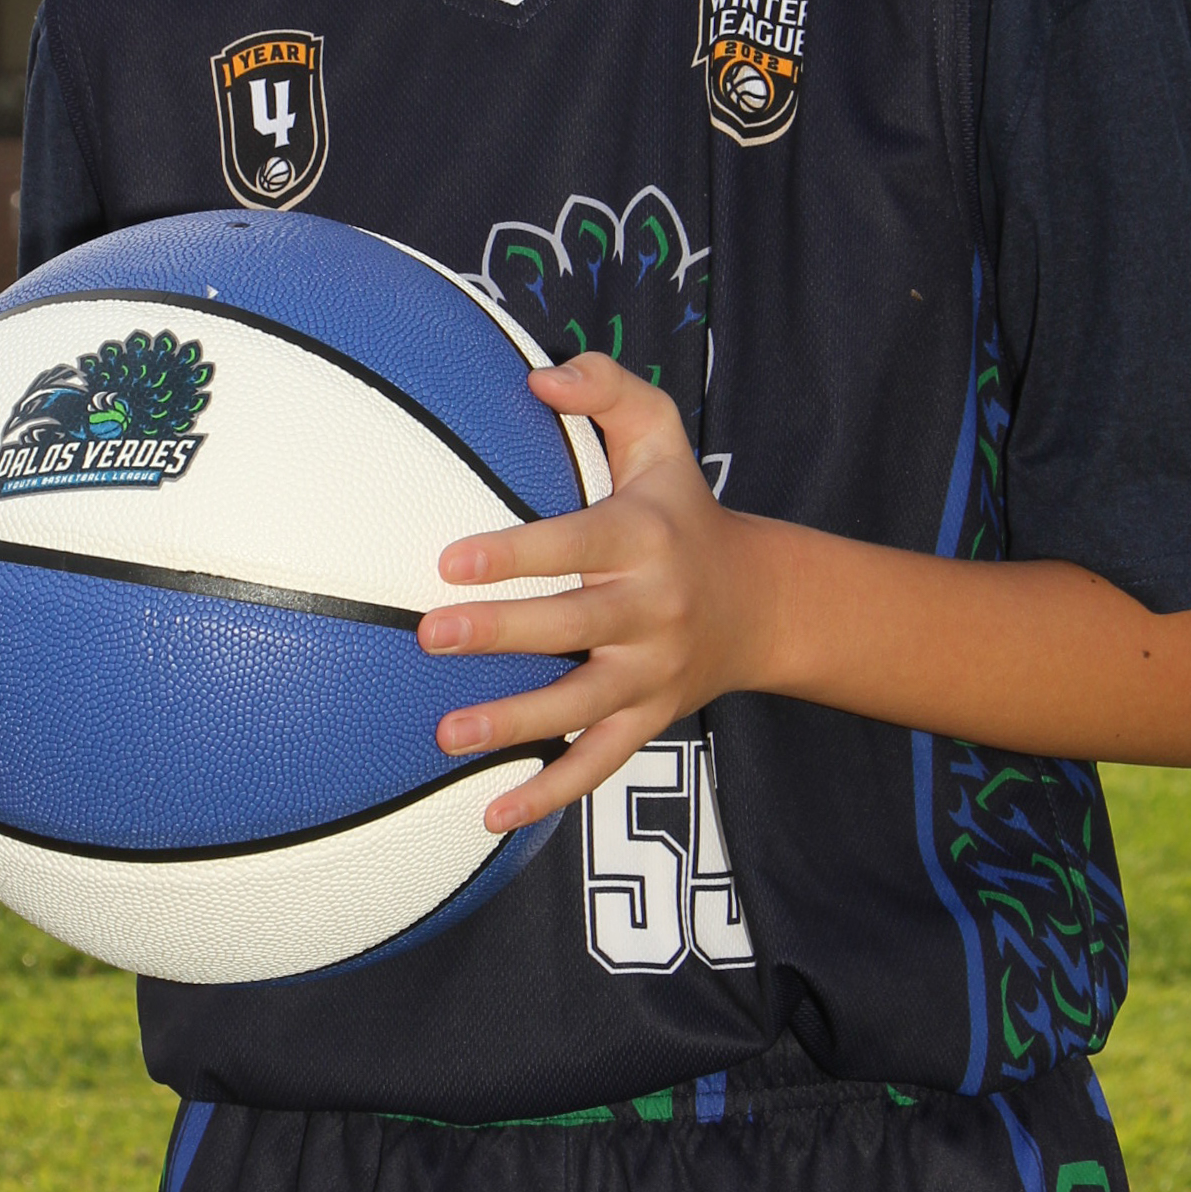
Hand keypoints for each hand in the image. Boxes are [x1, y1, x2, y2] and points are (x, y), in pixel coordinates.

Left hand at [417, 353, 783, 832]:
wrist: (762, 602)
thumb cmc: (681, 508)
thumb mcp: (660, 437)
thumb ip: (605, 391)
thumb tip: (536, 378)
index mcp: (646, 536)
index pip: (576, 544)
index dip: (515, 554)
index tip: (449, 559)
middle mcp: (654, 608)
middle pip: (573, 626)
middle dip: (500, 634)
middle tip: (427, 634)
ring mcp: (653, 673)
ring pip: (581, 706)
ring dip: (514, 724)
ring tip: (445, 734)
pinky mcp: (650, 719)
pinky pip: (599, 763)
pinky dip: (550, 793)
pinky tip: (491, 813)